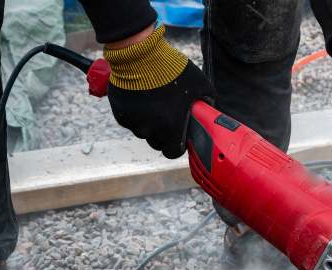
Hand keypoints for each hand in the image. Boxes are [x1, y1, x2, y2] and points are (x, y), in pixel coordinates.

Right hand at [104, 24, 213, 158]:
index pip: (173, 152)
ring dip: (148, 124)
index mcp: (170, 130)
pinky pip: (129, 120)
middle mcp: (150, 130)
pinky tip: (141, 97)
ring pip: (142, 132)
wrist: (140, 54)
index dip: (176, 146)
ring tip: (153, 104)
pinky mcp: (120, 114)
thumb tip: (210, 111)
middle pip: (157, 143)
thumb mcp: (200, 84)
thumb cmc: (173, 70)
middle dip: (162, 134)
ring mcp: (134, 123)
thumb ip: (207, 102)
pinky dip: (134, 114)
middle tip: (166, 117)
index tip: (178, 136)